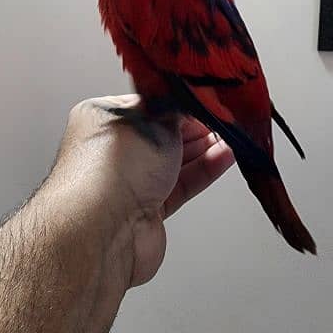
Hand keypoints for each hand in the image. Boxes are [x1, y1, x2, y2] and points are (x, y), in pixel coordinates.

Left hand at [53, 95, 234, 287]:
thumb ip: (172, 111)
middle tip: (223, 120)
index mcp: (104, 120)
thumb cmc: (107, 172)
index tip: (204, 101)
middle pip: (164, 134)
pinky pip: (181, 185)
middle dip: (195, 127)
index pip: (149, 105)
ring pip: (175, 161)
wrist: (101, 230)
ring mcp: (130, 182)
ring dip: (204, 149)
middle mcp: (114, 151)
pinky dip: (203, 171)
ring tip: (231, 138)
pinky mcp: (147, 210)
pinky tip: (223, 158)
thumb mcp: (149, 121)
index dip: (178, 103)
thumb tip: (186, 104)